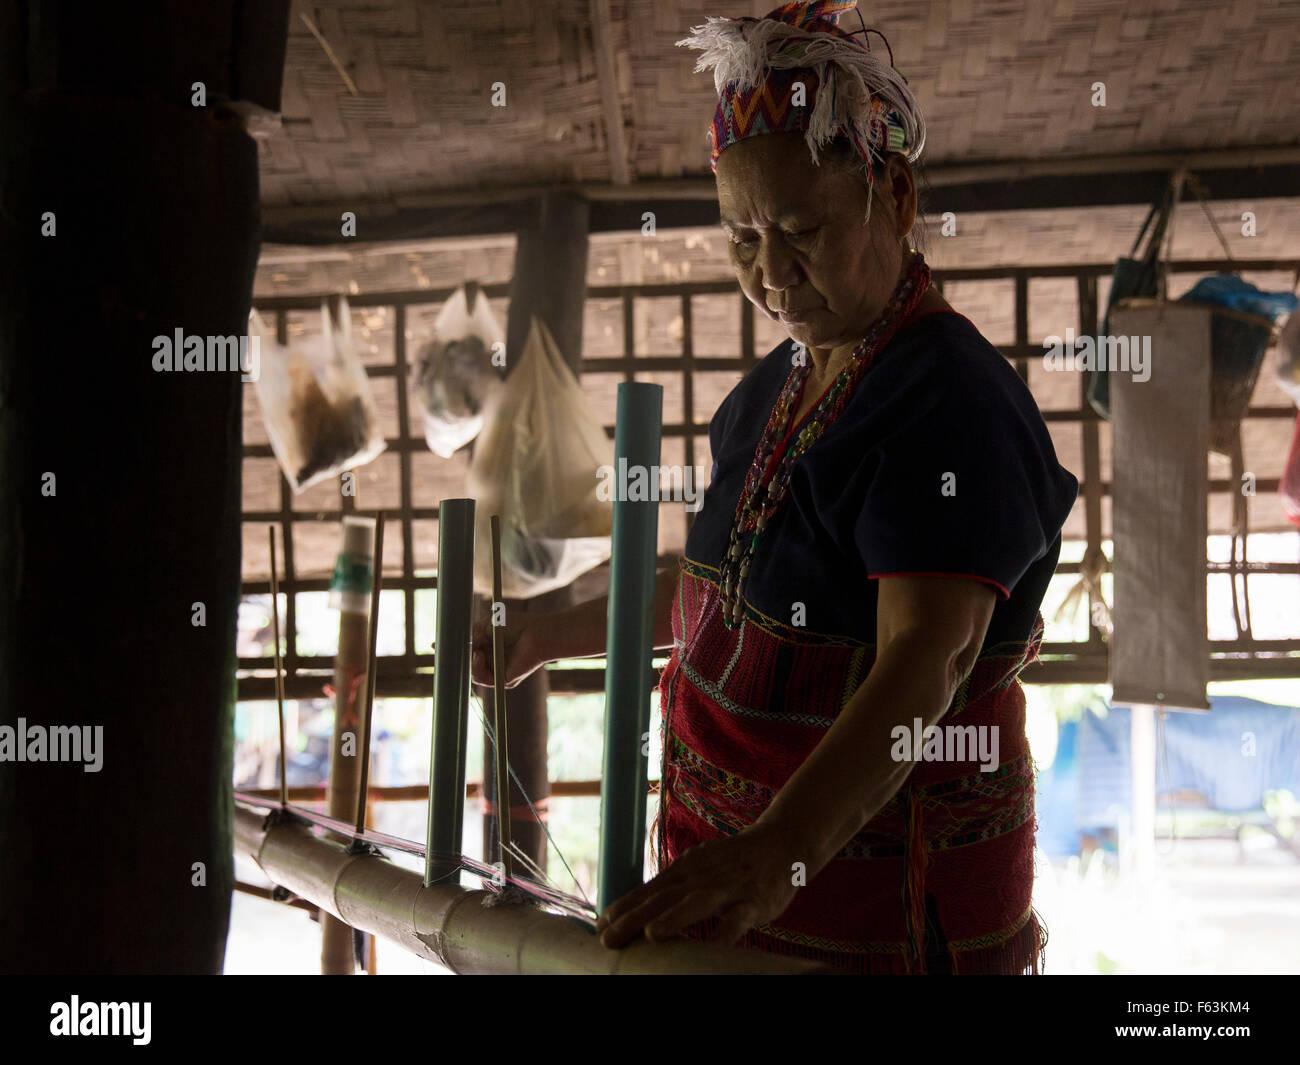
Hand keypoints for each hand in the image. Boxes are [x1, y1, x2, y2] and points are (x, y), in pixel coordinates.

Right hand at [431, 611, 550, 688]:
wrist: (536, 632)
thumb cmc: (516, 624)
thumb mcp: (487, 625)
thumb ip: (471, 635)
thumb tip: (460, 646)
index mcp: (488, 647)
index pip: (466, 652)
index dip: (452, 652)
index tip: (435, 646)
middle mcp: (491, 660)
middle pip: (467, 665)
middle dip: (455, 660)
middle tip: (443, 652)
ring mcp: (497, 672)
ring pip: (472, 673)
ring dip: (471, 661)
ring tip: (477, 650)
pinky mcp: (503, 681)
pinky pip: (483, 679)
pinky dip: (478, 668)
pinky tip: (480, 656)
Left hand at [595, 821, 802, 949]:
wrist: (781, 843)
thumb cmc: (733, 862)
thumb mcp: (698, 868)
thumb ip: (674, 887)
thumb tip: (639, 908)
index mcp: (685, 870)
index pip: (648, 890)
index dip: (624, 907)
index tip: (600, 925)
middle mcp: (701, 877)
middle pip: (663, 897)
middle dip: (633, 918)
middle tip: (608, 938)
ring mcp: (727, 888)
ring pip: (697, 903)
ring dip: (674, 918)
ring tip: (651, 934)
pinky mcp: (754, 901)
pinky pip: (738, 919)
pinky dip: (725, 932)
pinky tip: (712, 949)